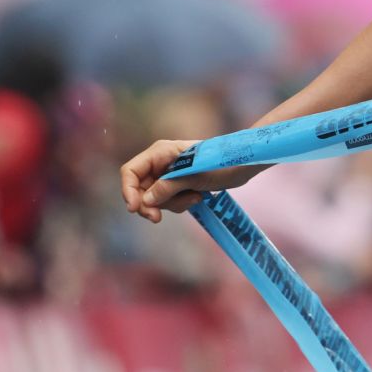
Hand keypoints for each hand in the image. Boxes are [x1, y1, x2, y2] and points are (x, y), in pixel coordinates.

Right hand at [119, 138, 265, 222]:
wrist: (242, 164)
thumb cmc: (219, 163)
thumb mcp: (193, 176)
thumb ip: (167, 187)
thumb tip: (144, 202)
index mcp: (160, 152)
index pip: (131, 171)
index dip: (128, 191)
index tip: (135, 209)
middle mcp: (161, 162)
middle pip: (139, 189)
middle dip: (150, 204)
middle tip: (157, 219)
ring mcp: (169, 174)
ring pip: (154, 198)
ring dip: (171, 204)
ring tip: (194, 197)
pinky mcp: (179, 184)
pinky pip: (169, 201)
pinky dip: (180, 203)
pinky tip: (198, 197)